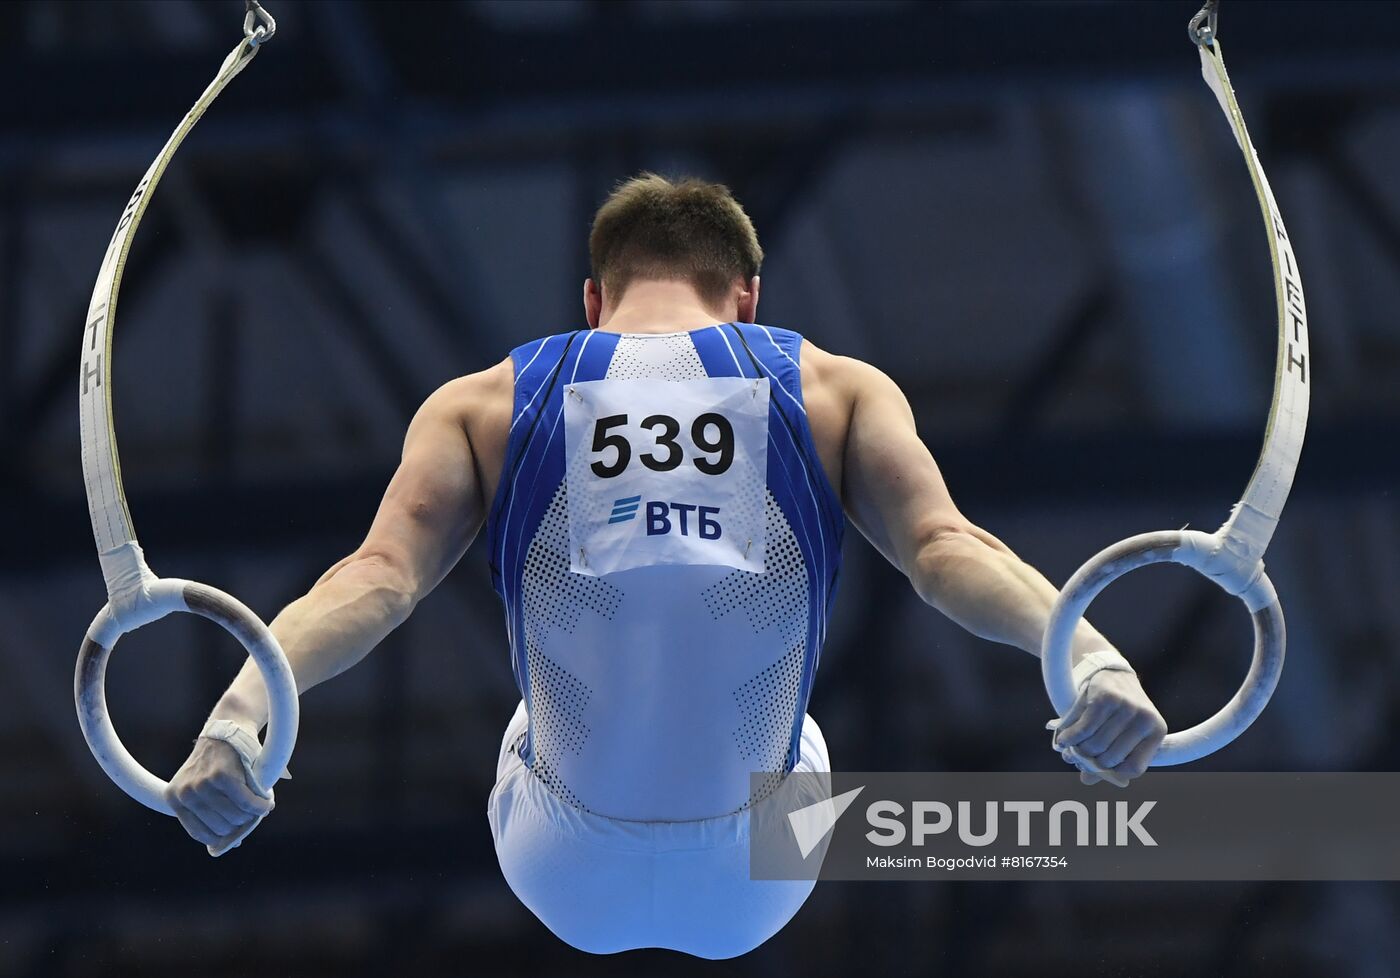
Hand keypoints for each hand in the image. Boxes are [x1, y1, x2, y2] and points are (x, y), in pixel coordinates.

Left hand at [165, 734, 273, 852]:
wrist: (228, 726)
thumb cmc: (221, 761)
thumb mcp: (209, 786)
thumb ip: (215, 814)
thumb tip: (229, 845)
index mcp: (175, 798)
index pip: (200, 833)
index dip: (222, 836)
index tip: (237, 831)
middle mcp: (185, 793)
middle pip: (220, 827)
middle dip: (241, 823)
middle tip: (253, 813)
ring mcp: (201, 784)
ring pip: (234, 817)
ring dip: (253, 815)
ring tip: (261, 806)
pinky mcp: (221, 776)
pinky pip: (246, 803)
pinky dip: (260, 805)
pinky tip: (267, 802)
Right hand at [1047, 669, 1166, 786]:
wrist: (1111, 672)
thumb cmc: (1117, 711)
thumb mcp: (1120, 733)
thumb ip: (1107, 758)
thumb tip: (1086, 781)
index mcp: (1156, 732)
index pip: (1134, 768)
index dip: (1112, 773)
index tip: (1097, 768)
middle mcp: (1145, 719)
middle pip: (1109, 758)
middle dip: (1089, 761)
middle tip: (1076, 758)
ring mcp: (1126, 707)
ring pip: (1094, 745)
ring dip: (1077, 750)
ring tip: (1069, 748)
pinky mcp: (1106, 698)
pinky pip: (1083, 729)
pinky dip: (1069, 738)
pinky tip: (1063, 739)